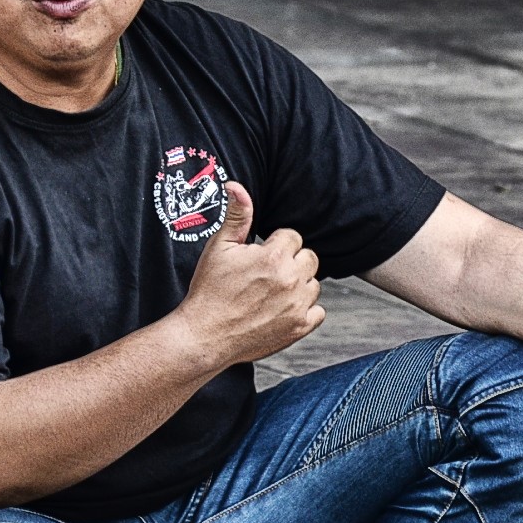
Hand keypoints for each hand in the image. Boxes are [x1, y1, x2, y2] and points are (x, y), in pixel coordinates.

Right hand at [177, 182, 325, 367]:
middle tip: (266, 273)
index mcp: (274, 256)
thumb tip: (237, 186)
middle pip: (308, 258)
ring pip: (313, 284)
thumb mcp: (219, 248)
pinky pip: (318, 312)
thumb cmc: (209, 291)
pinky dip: (305, 310)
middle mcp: (291, 280)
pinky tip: (283, 309)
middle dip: (291, 261)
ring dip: (298, 285)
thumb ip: (236, 216)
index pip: (292, 237)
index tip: (260, 256)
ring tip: (271, 292)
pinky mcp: (299, 328)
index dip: (275, 244)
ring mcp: (297, 306)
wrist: (204, 335)